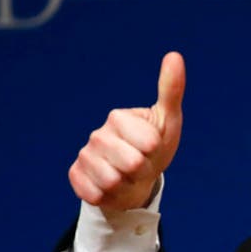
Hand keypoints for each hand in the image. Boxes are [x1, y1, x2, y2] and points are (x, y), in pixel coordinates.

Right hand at [68, 52, 185, 211]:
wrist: (137, 180)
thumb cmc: (155, 148)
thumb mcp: (168, 120)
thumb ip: (170, 89)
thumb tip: (175, 55)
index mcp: (118, 117)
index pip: (148, 143)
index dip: (155, 152)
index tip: (152, 149)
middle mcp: (97, 134)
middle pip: (132, 163)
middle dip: (143, 171)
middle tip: (141, 166)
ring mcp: (84, 155)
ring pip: (112, 181)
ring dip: (127, 185)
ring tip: (127, 177)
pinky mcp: (75, 176)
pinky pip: (94, 193)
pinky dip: (109, 197)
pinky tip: (111, 187)